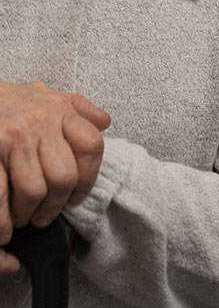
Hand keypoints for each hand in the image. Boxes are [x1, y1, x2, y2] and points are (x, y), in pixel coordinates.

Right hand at [0, 81, 110, 247]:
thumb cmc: (12, 101)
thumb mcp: (48, 96)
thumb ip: (78, 108)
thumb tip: (104, 122)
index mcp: (60, 110)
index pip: (91, 146)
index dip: (88, 178)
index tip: (77, 196)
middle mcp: (41, 122)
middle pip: (64, 177)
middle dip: (55, 205)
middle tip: (45, 216)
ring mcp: (14, 137)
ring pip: (35, 191)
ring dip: (28, 214)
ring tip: (23, 218)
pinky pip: (1, 195)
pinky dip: (3, 220)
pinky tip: (4, 227)